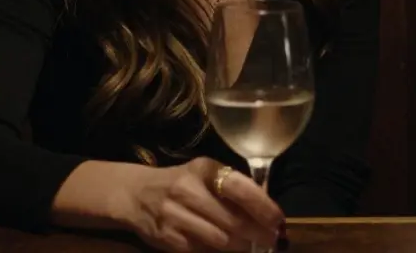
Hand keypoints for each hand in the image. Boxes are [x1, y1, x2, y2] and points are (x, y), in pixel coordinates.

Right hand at [125, 157, 283, 251]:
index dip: (263, 207)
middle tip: (273, 240)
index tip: (279, 221)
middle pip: (232, 220)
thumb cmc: (182, 182)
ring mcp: (175, 216)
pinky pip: (201, 250)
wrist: (136, 194)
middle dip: (258, 233)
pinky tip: (227, 250)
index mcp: (204, 169)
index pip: (240, 188)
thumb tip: (268, 208)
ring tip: (252, 246)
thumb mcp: (205, 174)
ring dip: (241, 246)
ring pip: (219, 240)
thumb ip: (233, 187)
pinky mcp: (166, 238)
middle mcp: (188, 190)